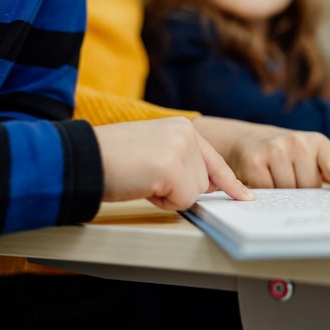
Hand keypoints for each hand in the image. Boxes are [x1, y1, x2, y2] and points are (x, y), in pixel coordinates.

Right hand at [94, 117, 254, 209]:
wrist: (84, 157)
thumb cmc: (113, 158)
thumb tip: (206, 185)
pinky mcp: (173, 167)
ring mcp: (181, 149)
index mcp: (182, 128)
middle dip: (178, 189)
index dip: (230, 183)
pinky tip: (143, 184)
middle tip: (148, 176)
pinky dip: (163, 201)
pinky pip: (182, 201)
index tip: (245, 197)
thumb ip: (181, 161)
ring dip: (169, 195)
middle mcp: (186, 134)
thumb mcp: (154, 150)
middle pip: (203, 182)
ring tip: (143, 178)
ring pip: (194, 193)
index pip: (213, 160)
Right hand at [192, 116, 329, 191]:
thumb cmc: (288, 153)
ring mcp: (275, 149)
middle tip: (292, 178)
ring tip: (277, 177)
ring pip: (288, 190)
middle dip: (302, 191)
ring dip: (283, 192)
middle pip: (308, 186)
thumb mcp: (314, 156)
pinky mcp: (254, 160)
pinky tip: (263, 179)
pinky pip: (268, 190)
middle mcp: (297, 142)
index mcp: (317, 142)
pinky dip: (266, 191)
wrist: (249, 139)